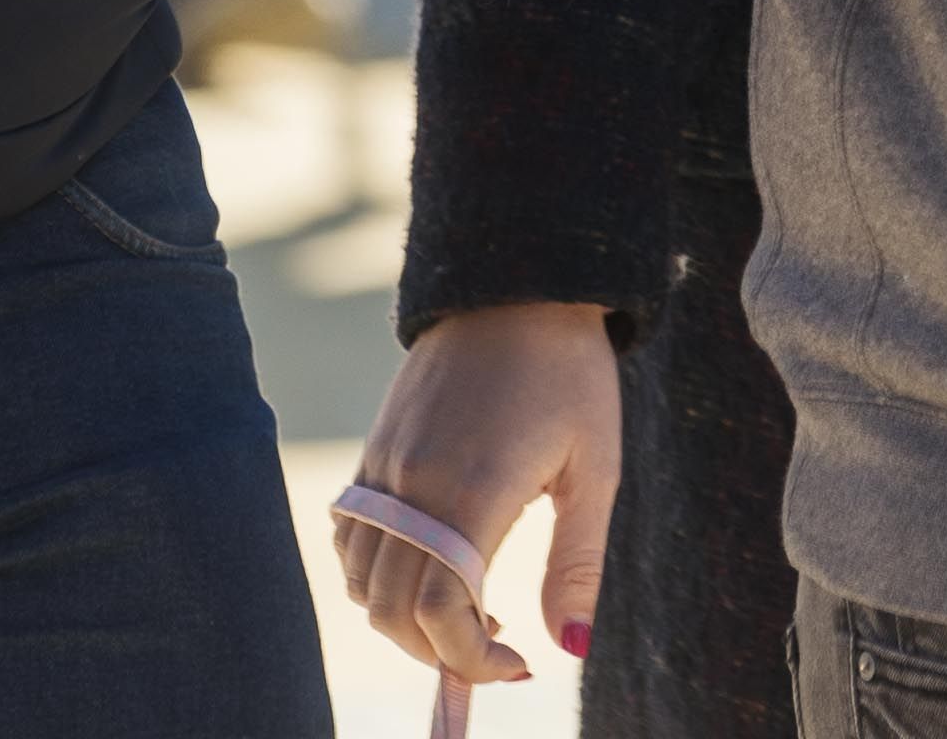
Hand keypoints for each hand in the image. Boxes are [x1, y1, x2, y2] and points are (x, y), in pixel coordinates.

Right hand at [337, 301, 616, 686]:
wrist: (519, 283)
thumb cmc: (570, 374)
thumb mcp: (595, 467)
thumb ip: (579, 562)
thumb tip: (571, 647)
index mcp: (472, 490)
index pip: (441, 610)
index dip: (471, 657)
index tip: (517, 663)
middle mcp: (413, 481)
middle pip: (389, 607)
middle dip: (435, 650)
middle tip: (491, 646)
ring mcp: (384, 463)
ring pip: (361, 577)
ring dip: (402, 615)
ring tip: (466, 608)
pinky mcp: (374, 447)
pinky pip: (351, 532)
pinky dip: (375, 572)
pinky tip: (430, 564)